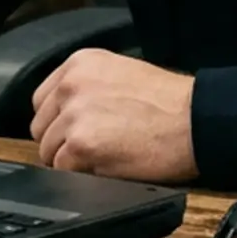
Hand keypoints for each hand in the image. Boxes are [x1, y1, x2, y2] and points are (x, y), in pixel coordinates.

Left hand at [29, 48, 197, 183]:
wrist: (195, 120)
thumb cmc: (170, 102)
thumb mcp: (121, 74)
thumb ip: (88, 88)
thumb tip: (65, 115)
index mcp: (79, 63)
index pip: (43, 100)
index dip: (57, 121)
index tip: (72, 132)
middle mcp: (71, 84)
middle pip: (41, 127)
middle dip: (61, 142)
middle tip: (91, 149)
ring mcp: (73, 114)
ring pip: (49, 151)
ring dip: (71, 160)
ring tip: (103, 157)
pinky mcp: (81, 145)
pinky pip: (63, 169)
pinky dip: (81, 174)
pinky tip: (107, 166)